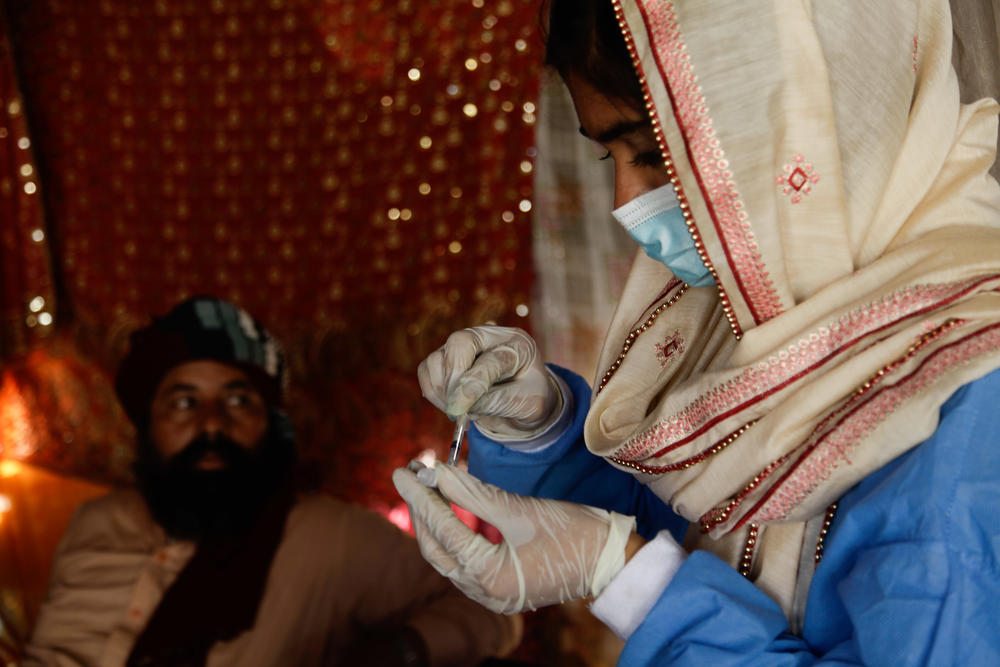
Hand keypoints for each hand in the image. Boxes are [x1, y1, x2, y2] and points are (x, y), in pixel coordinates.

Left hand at [392, 462, 635, 613]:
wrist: (614, 562)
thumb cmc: (573, 533)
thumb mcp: (519, 509)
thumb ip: (474, 493)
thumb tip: (437, 473)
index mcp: (488, 576)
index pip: (442, 530)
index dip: (420, 496)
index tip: (403, 470)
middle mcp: (484, 593)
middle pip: (436, 549)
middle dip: (421, 511)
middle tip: (409, 476)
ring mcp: (492, 596)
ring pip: (448, 558)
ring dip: (435, 524)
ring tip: (425, 489)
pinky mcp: (501, 589)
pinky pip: (464, 563)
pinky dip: (453, 537)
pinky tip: (448, 513)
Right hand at [417, 326, 559, 438]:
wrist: (522, 402)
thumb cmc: (529, 399)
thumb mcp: (528, 405)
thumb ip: (497, 402)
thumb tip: (461, 404)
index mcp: (517, 343)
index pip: (492, 358)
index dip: (474, 383)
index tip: (459, 408)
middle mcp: (488, 337)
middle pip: (459, 342)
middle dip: (453, 379)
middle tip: (455, 409)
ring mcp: (464, 346)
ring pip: (437, 359)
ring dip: (442, 391)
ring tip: (461, 413)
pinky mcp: (446, 358)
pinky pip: (426, 370)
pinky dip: (433, 392)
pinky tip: (452, 407)